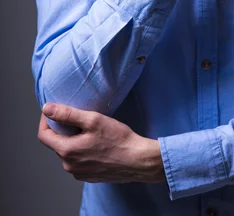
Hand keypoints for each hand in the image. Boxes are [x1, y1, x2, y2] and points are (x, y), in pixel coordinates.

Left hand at [38, 103, 165, 183]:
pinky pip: (78, 161)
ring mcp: (79, 173)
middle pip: (56, 144)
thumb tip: (47, 109)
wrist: (138, 160)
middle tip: (77, 117)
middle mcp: (69, 166)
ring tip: (90, 130)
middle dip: (62, 129)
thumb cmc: (118, 139)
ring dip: (73, 140)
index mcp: (67, 151)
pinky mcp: (89, 176)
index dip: (45, 121)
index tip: (53, 111)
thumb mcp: (93, 120)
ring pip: (68, 153)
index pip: (43, 136)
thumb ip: (68, 114)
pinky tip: (97, 143)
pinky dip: (82, 150)